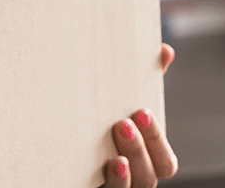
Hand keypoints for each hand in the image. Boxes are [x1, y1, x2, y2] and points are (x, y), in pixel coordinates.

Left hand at [103, 44, 178, 187]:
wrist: (58, 149)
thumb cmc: (101, 125)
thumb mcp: (121, 105)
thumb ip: (145, 82)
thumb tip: (164, 51)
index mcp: (146, 160)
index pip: (165, 162)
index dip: (156, 139)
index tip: (140, 110)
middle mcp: (134, 178)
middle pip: (151, 175)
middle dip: (141, 150)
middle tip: (122, 123)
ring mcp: (115, 187)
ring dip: (125, 170)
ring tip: (114, 152)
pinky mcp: (91, 187)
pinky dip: (112, 182)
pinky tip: (106, 166)